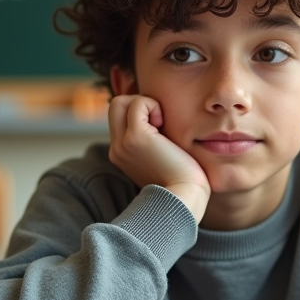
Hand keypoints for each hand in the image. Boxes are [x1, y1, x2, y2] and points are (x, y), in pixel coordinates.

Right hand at [108, 94, 209, 220]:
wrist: (185, 197)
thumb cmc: (183, 180)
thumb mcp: (163, 157)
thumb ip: (156, 141)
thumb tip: (161, 122)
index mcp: (122, 153)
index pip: (119, 119)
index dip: (139, 113)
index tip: (161, 126)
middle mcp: (117, 148)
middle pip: (114, 106)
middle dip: (137, 103)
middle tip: (159, 120)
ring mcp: (123, 143)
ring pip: (121, 102)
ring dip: (144, 104)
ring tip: (161, 123)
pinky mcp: (135, 137)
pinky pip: (137, 104)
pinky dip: (152, 105)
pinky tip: (164, 123)